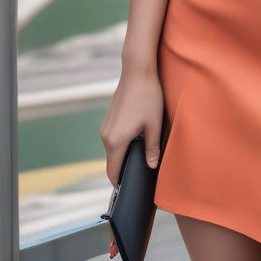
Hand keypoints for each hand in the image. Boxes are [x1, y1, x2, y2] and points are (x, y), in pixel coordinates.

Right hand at [99, 66, 164, 185]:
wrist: (138, 71)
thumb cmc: (148, 97)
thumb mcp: (154, 125)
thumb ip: (152, 148)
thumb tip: (151, 166)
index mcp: (116, 141)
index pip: (113, 172)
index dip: (121, 183)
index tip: (131, 189)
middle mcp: (106, 136)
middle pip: (112, 162)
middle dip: (124, 168)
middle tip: (142, 172)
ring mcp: (105, 127)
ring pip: (112, 150)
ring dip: (124, 154)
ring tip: (142, 154)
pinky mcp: (108, 119)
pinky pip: (113, 139)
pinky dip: (122, 144)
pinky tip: (137, 137)